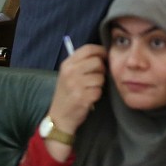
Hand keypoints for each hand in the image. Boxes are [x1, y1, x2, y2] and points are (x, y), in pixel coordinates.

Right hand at [45, 43, 105, 159]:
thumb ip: (81, 63)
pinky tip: (89, 97)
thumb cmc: (67, 93)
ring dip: (99, 84)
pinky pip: (99, 90)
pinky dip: (97, 94)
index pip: (88, 48)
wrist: (60, 116)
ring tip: (90, 89)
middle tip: (97, 77)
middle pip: (97, 62)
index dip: (101, 51)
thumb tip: (103, 54)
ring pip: (100, 77)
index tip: (105, 56)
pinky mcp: (82, 97)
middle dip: (101, 70)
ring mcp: (75, 85)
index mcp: (67, 64)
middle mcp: (70, 72)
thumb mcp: (68, 74)